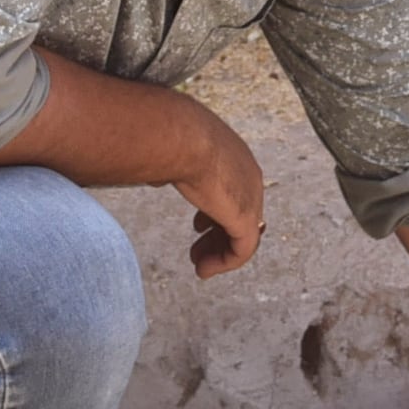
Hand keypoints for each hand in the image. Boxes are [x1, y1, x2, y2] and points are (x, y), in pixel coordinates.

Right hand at [173, 104, 266, 277]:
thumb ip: (171, 167)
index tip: (198, 227)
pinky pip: (242, 250)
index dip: (216, 212)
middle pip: (240, 214)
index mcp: (234, 155)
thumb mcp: (172, 152)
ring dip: (219, 252)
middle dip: (218, 235)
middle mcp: (249, 175)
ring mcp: (251, 197)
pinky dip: (224, 263)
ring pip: (243, 235)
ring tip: (200, 266)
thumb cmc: (169, 137)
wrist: (180, 137)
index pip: (235, 190)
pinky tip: (204, 270)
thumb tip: (157, 176)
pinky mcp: (246, 218)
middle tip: (197, 252)